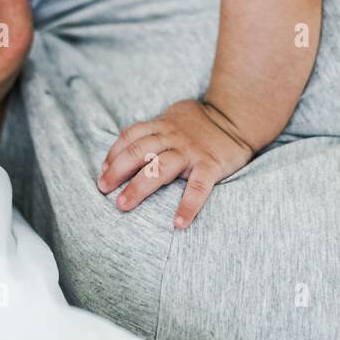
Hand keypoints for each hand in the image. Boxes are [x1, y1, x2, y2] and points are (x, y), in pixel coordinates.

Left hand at [97, 99, 253, 229]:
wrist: (237, 118)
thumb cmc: (201, 122)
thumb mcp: (174, 116)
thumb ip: (154, 128)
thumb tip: (127, 144)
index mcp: (163, 125)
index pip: (131, 135)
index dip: (114, 153)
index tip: (102, 171)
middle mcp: (173, 137)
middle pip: (139, 151)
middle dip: (117, 170)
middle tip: (103, 189)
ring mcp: (191, 151)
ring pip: (159, 168)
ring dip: (138, 187)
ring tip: (123, 205)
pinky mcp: (210, 165)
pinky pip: (198, 187)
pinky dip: (187, 205)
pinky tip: (178, 223)